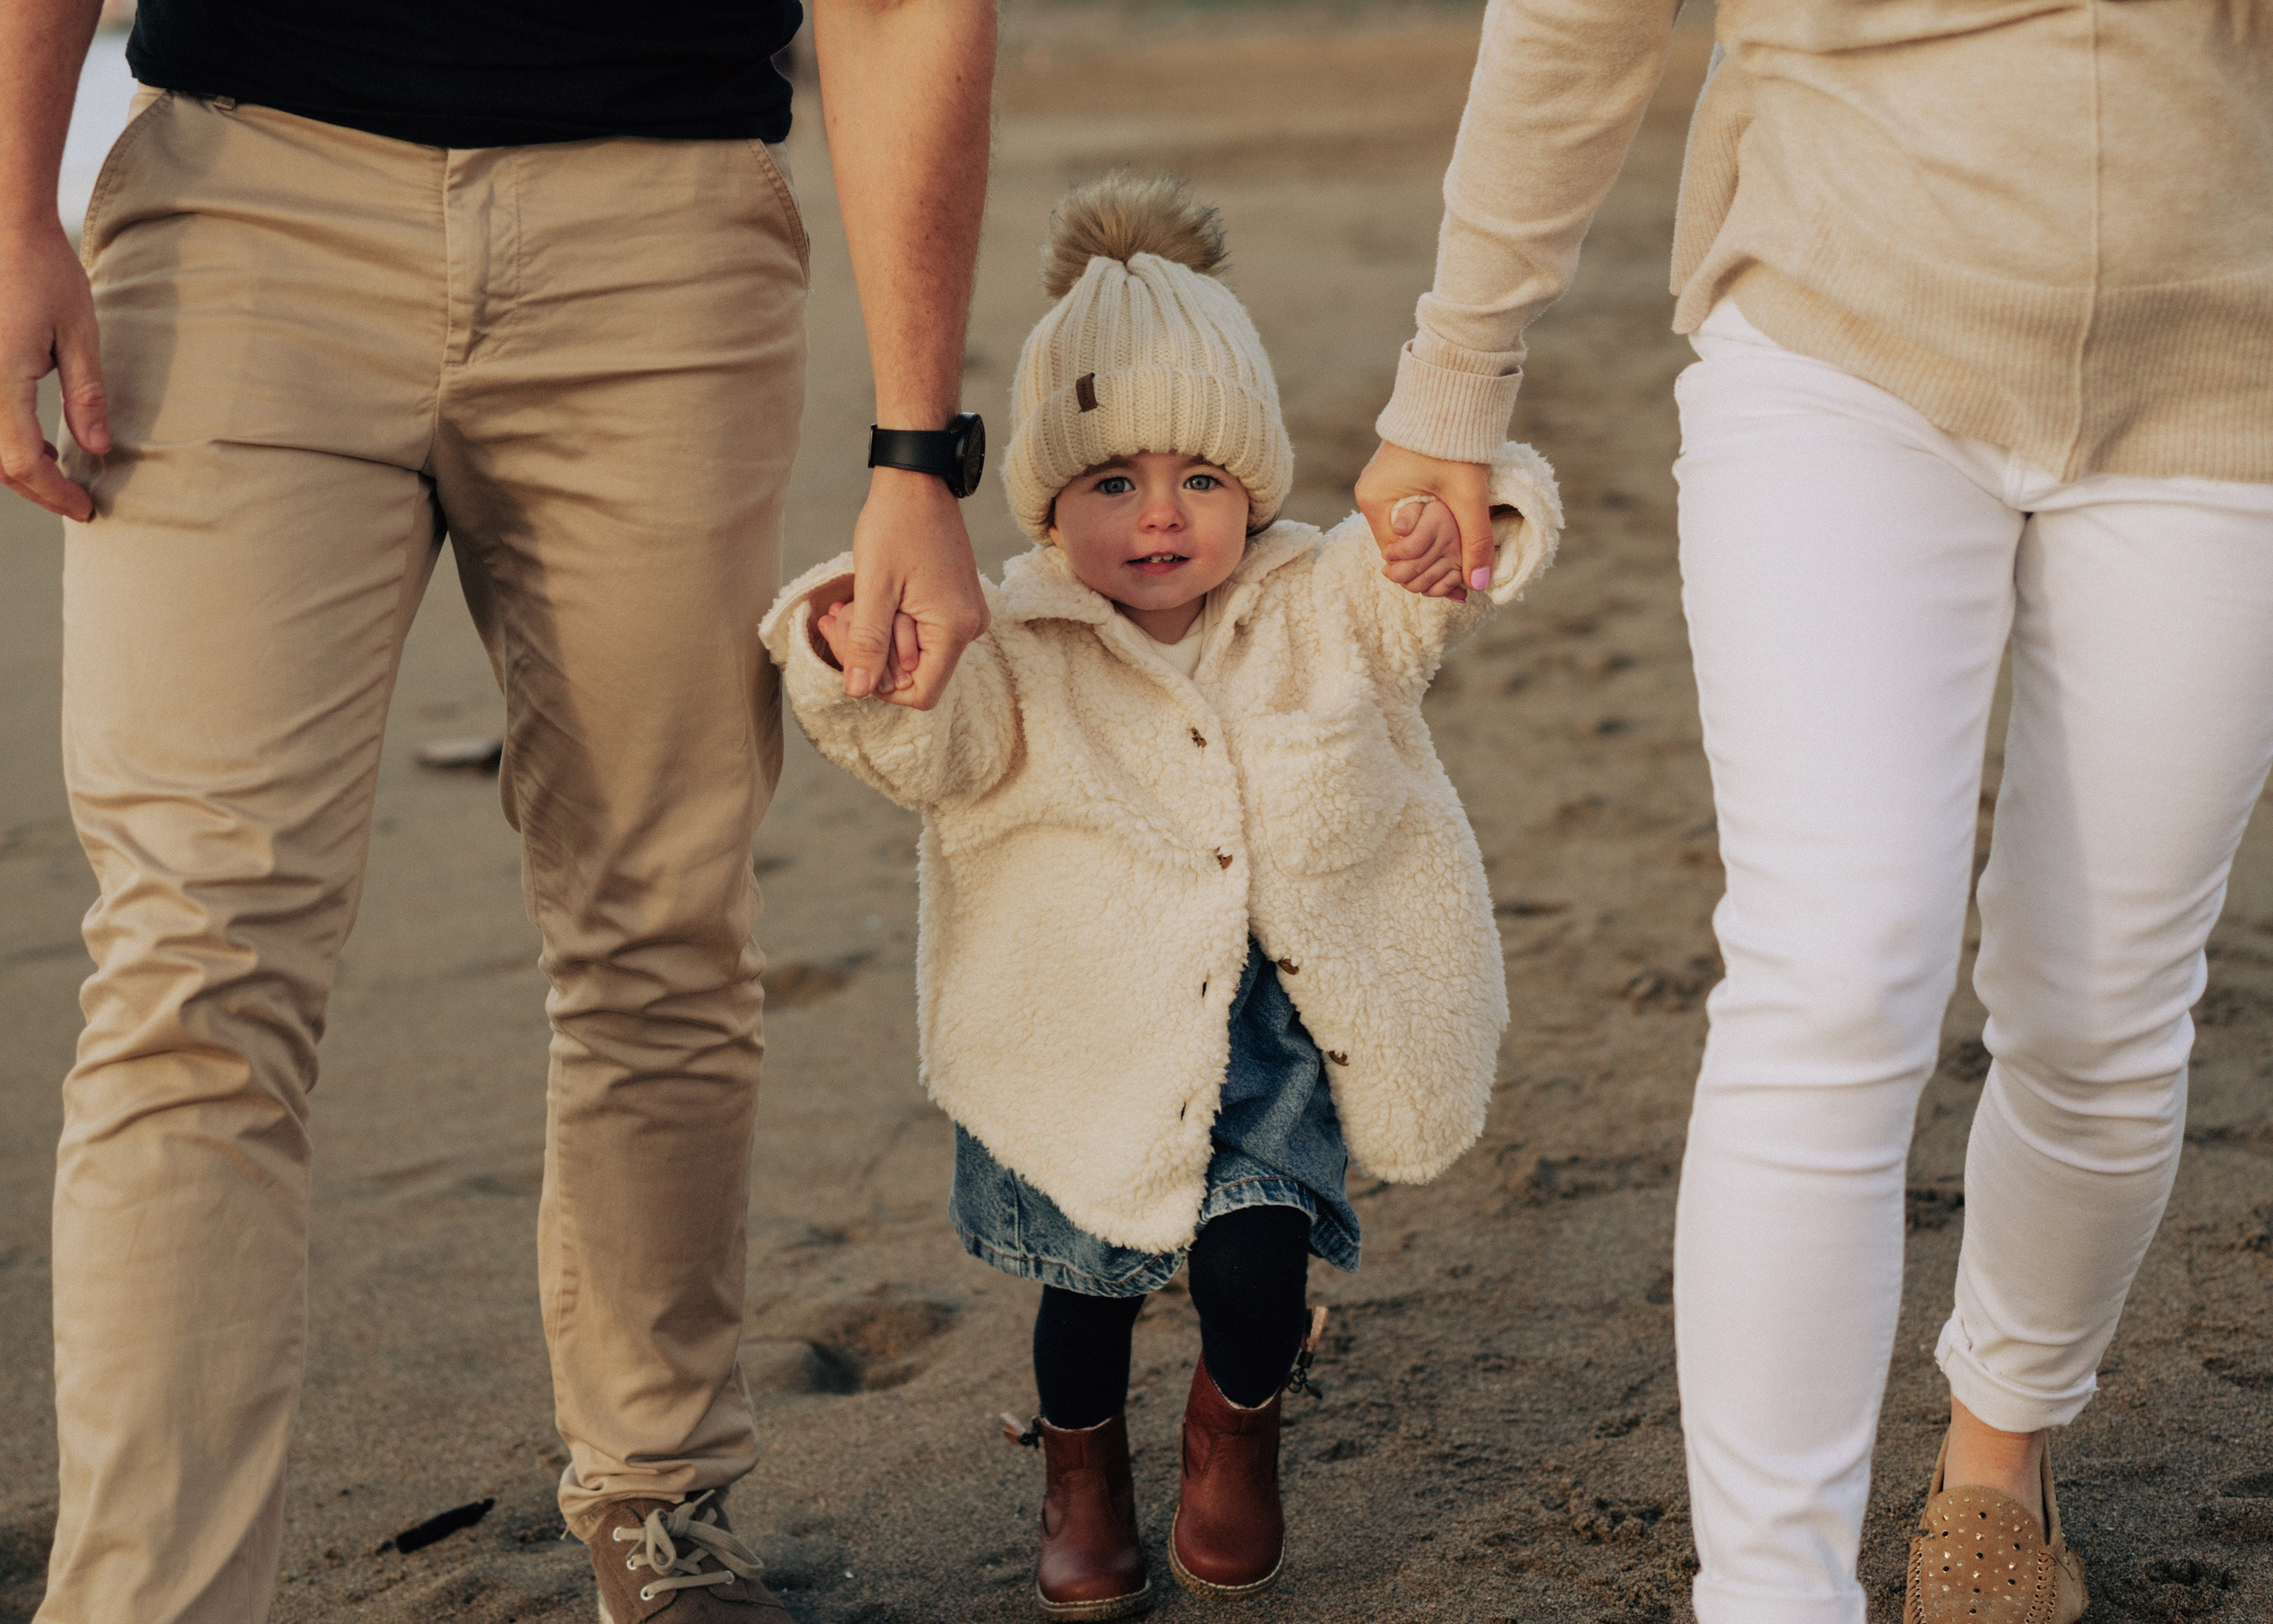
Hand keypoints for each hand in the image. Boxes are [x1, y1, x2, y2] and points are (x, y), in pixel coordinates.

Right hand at [1, 220, 109, 520]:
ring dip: (18, 466)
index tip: (86, 509)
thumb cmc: (43, 271)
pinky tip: (35, 440)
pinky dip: (4, 438)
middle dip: (38, 488)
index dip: (54, 494)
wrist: (4, 225)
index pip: (22, 462)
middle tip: (77, 500)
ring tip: (61, 471)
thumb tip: (98, 450)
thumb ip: (87, 396)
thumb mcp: (79, 334)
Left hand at [842, 466, 988, 707]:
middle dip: (871, 653)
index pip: (921, 693)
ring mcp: (965, 612)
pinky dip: (889, 620)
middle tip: (840, 618)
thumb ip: (868, 644)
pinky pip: (920, 629)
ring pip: (913, 650)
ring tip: (847, 604)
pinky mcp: (955, 600)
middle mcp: (969, 626)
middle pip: (915, 672)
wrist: (917, 479)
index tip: (854, 655)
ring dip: (876, 635)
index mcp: (955, 629)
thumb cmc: (896, 524)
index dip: (881, 686)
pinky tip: (865, 599)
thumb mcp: (874, 587)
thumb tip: (858, 691)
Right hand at [1355, 442, 1493, 598]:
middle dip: (1429, 565)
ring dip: (1431, 550)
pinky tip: (1453, 542)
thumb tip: (1479, 586)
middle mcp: (1371, 496)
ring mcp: (1381, 488)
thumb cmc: (1455, 442)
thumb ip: (1474, 540)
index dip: (1426, 571)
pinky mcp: (1394, 481)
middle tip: (1461, 583)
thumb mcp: (1469, 496)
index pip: (1396, 556)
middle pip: (1399, 549)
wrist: (1451, 396)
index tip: (1455, 582)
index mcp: (1376, 500)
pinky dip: (1429, 532)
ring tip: (1461, 564)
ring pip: (1405, 536)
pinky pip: (1408, 519)